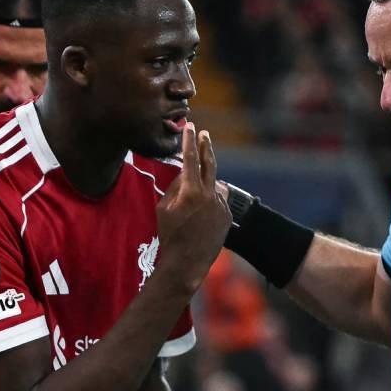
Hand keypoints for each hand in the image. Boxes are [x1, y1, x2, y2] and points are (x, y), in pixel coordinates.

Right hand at [155, 125, 229, 291]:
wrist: (186, 264)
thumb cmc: (170, 236)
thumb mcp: (163, 208)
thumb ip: (175, 187)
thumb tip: (185, 174)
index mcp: (191, 191)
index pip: (190, 158)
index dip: (190, 140)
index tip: (191, 126)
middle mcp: (209, 195)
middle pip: (209, 164)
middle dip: (206, 147)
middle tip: (205, 135)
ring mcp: (221, 206)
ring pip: (213, 186)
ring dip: (204, 187)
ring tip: (192, 204)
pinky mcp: (227, 217)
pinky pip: (218, 202)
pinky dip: (210, 204)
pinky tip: (200, 220)